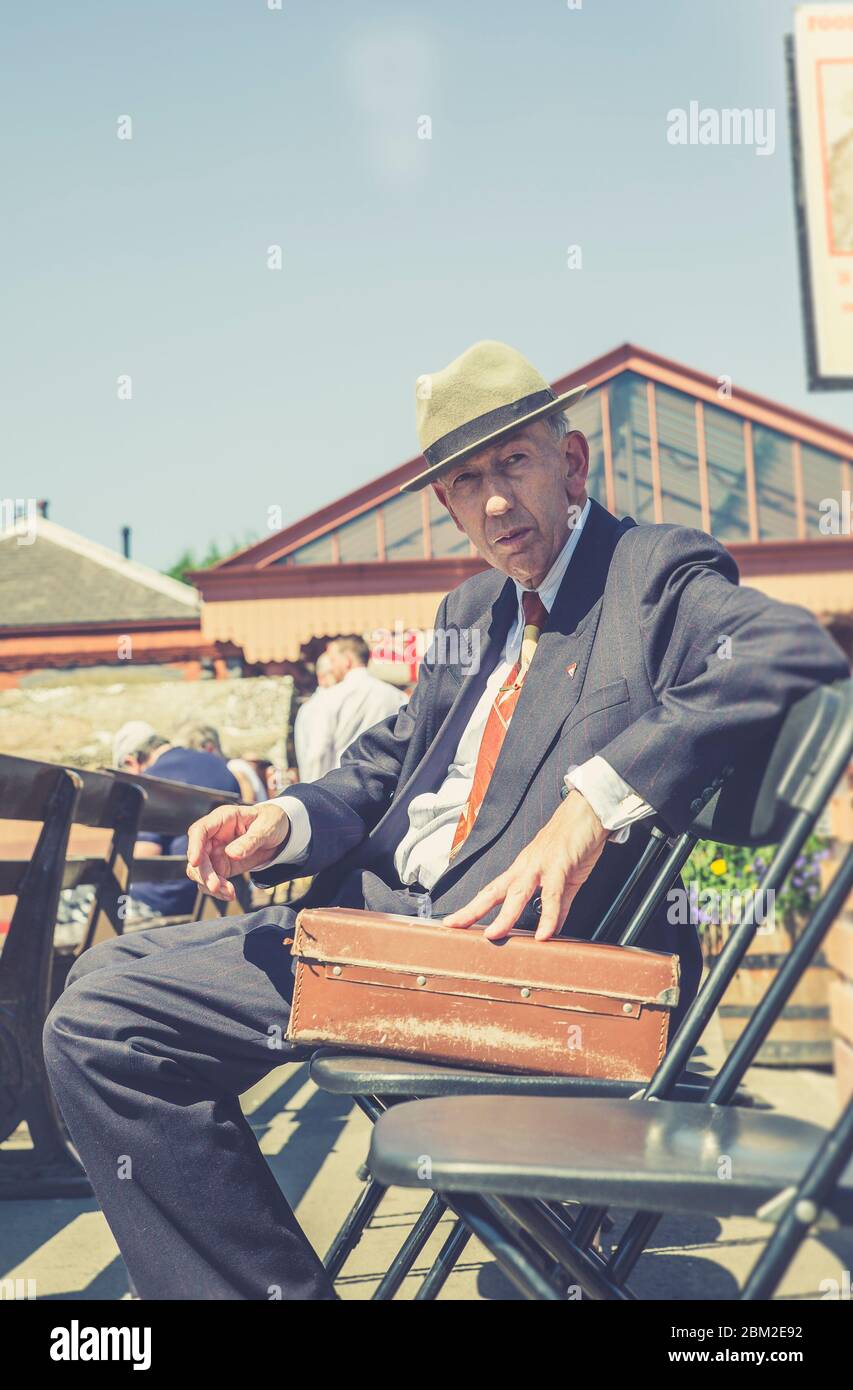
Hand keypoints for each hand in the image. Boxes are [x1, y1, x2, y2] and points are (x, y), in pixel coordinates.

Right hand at [186, 802, 290, 900]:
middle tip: (216, 886)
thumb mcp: (266, 828)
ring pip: (200, 871)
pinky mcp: (221, 867)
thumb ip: (250, 840)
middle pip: (198, 855)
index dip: (194, 846)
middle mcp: (214, 836)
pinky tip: (229, 895)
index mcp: (222, 819)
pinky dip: (218, 891)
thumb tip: (232, 853)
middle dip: (204, 872)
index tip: (195, 862)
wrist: (280, 833)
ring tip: (228, 893)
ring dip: (210, 884)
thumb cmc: (271, 822)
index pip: (200, 830)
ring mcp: (216, 852)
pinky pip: (212, 880)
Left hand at [441, 790, 608, 940]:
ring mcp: (541, 865)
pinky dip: (549, 916)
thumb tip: (553, 928)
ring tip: (495, 935)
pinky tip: (544, 933)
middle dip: (473, 910)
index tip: (454, 922)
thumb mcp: (564, 878)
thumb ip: (558, 905)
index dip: (473, 907)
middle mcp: (526, 867)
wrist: (588, 811)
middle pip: (494, 892)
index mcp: (523, 869)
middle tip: (454, 926)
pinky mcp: (560, 865)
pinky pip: (553, 894)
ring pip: (518, 892)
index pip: (492, 892)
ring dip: (506, 915)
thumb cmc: (574, 839)